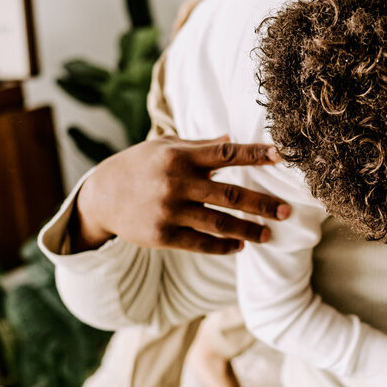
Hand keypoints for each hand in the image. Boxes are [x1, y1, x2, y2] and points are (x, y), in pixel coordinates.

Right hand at [73, 135, 290, 254]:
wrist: (100, 196)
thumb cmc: (139, 166)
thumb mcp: (164, 148)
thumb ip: (200, 146)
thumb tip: (232, 140)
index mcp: (180, 157)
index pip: (226, 154)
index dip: (256, 154)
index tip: (282, 155)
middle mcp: (177, 183)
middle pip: (231, 195)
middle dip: (263, 204)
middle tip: (287, 211)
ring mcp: (169, 211)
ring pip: (220, 223)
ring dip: (249, 230)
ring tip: (269, 233)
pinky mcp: (163, 235)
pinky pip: (201, 243)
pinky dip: (224, 246)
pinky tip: (240, 246)